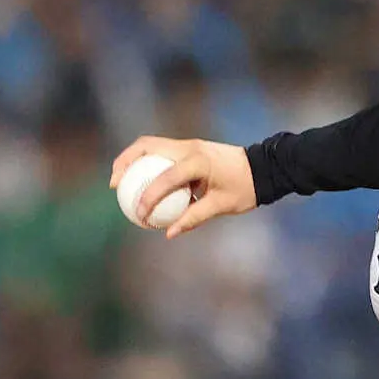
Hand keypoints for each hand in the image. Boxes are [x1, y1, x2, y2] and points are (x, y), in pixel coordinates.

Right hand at [110, 136, 256, 238]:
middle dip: (125, 162)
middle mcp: (190, 148)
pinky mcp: (191, 148)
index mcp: (198, 161)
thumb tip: (168, 233)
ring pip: (151, 145)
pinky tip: (141, 182)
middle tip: (114, 184)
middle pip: (146, 147)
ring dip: (133, 159)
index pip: (164, 178)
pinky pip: (162, 152)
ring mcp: (189, 145)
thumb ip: (194, 217)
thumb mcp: (222, 205)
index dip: (148, 197)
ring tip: (119, 180)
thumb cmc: (246, 188)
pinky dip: (148, 163)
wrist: (264, 167)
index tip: (139, 214)